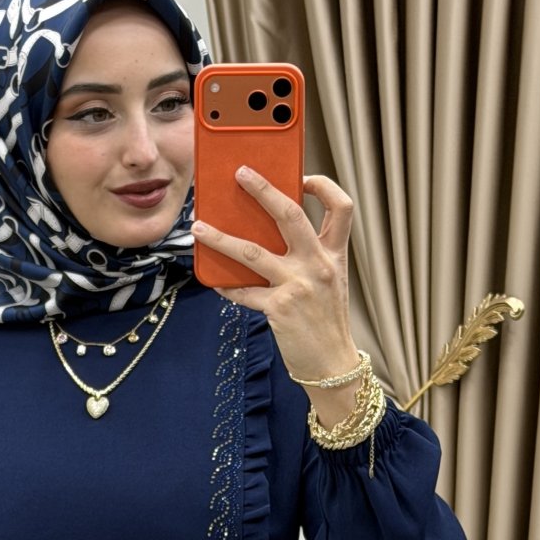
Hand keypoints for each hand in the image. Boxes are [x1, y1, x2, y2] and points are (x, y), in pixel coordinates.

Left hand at [191, 170, 359, 385]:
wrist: (334, 366)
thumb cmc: (326, 323)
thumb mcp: (328, 283)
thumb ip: (307, 258)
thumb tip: (265, 234)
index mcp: (335, 255)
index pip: (341, 207)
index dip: (324, 186)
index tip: (304, 177)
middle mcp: (318, 265)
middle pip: (290, 214)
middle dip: (263, 189)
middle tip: (240, 173)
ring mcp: (298, 285)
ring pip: (252, 251)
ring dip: (220, 238)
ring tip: (198, 228)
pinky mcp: (279, 308)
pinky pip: (244, 291)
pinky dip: (227, 286)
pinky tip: (215, 282)